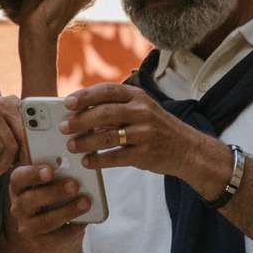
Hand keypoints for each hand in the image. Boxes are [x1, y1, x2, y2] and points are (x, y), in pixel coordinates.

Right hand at [0, 95, 25, 179]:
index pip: (31, 125)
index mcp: (10, 103)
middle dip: (21, 156)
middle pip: (24, 135)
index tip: (30, 159)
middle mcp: (2, 103)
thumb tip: (34, 152)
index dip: (32, 144)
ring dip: (4, 162)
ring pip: (10, 144)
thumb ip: (14, 135)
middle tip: (15, 168)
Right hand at [4, 161, 88, 252]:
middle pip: (30, 199)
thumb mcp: (55, 184)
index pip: (19, 177)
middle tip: (74, 185)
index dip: (33, 173)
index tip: (50, 170)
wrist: (59, 231)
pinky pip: (56, 237)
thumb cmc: (57, 199)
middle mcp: (19, 207)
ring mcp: (27, 227)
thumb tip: (79, 172)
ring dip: (66, 211)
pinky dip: (72, 228)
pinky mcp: (40, 243)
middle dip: (53, 192)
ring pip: (44, 221)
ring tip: (85, 203)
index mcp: (19, 186)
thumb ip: (62, 176)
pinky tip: (84, 221)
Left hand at [61, 84, 226, 190]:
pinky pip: (116, 157)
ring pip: (107, 137)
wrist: (188, 149)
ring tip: (72, 145)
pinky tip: (88, 161)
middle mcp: (142, 112)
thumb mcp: (143, 108)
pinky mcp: (145, 154)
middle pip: (104, 113)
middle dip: (79, 120)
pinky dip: (98, 160)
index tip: (67, 103)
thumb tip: (81, 111)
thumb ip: (117, 106)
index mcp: (139, 96)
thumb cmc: (158, 127)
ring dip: (85, 142)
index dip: (85, 96)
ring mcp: (145, 133)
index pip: (107, 90)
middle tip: (63, 127)